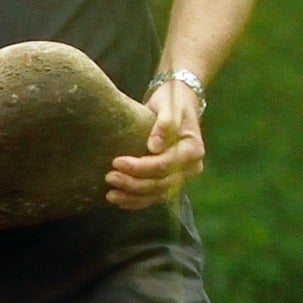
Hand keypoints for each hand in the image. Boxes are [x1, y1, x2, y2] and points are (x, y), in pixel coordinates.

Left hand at [108, 77, 205, 208]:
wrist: (177, 102)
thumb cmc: (172, 102)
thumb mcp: (169, 106)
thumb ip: (165, 123)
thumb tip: (154, 146)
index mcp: (193, 150)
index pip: (166, 165)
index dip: (141, 167)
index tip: (117, 162)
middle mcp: (191, 167)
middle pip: (162, 182)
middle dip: (134, 183)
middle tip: (109, 177)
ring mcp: (181, 175)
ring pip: (158, 193)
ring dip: (134, 196)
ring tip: (111, 195)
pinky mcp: (170, 178)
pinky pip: (155, 194)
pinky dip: (138, 200)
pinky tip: (120, 201)